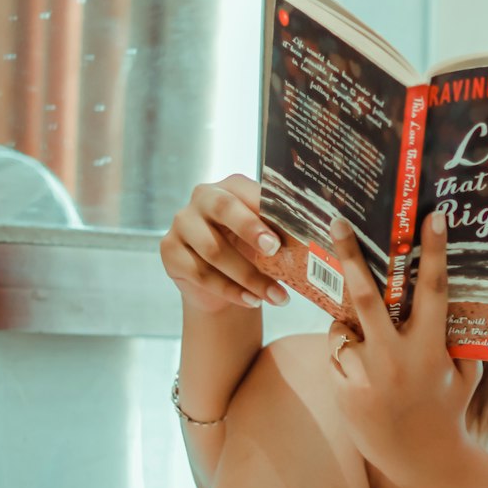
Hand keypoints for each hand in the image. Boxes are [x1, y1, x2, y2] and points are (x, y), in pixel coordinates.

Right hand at [159, 174, 289, 314]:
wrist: (222, 285)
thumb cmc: (251, 253)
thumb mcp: (268, 239)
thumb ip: (283, 232)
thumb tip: (317, 236)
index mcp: (232, 186)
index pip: (248, 190)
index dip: (266, 209)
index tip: (286, 230)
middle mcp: (203, 197)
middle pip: (224, 208)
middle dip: (250, 229)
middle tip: (274, 250)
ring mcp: (182, 223)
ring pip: (214, 250)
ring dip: (249, 276)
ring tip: (276, 295)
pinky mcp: (170, 250)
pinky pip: (201, 273)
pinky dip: (231, 291)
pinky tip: (252, 301)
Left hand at [326, 211, 482, 487]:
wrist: (421, 460)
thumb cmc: (447, 408)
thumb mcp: (463, 371)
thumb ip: (454, 335)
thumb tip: (449, 294)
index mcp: (430, 349)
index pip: (433, 291)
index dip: (433, 251)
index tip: (432, 216)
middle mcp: (395, 358)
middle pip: (366, 296)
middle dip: (350, 255)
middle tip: (337, 220)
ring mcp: (366, 374)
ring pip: (344, 325)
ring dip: (350, 322)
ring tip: (367, 341)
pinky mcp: (344, 388)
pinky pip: (338, 352)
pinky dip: (346, 350)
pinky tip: (363, 371)